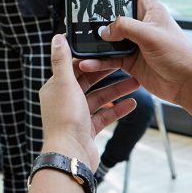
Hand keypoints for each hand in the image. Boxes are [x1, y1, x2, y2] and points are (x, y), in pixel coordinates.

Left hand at [40, 34, 138, 165]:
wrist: (71, 154)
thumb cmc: (65, 119)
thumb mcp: (65, 83)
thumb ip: (62, 60)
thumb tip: (57, 38)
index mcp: (55, 88)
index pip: (74, 68)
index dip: (90, 59)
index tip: (107, 51)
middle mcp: (64, 101)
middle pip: (89, 82)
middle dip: (108, 73)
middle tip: (126, 64)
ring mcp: (76, 116)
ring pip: (99, 98)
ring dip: (117, 90)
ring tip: (136, 82)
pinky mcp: (87, 130)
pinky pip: (104, 115)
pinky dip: (117, 109)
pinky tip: (132, 103)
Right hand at [77, 0, 191, 106]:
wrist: (188, 84)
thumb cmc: (180, 55)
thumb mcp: (151, 35)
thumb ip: (125, 27)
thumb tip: (104, 30)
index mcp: (149, 10)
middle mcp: (140, 24)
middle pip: (114, 13)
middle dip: (97, 14)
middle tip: (79, 14)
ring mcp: (133, 42)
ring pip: (108, 37)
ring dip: (95, 41)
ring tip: (80, 42)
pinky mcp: (129, 60)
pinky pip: (108, 58)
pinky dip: (98, 61)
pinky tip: (88, 62)